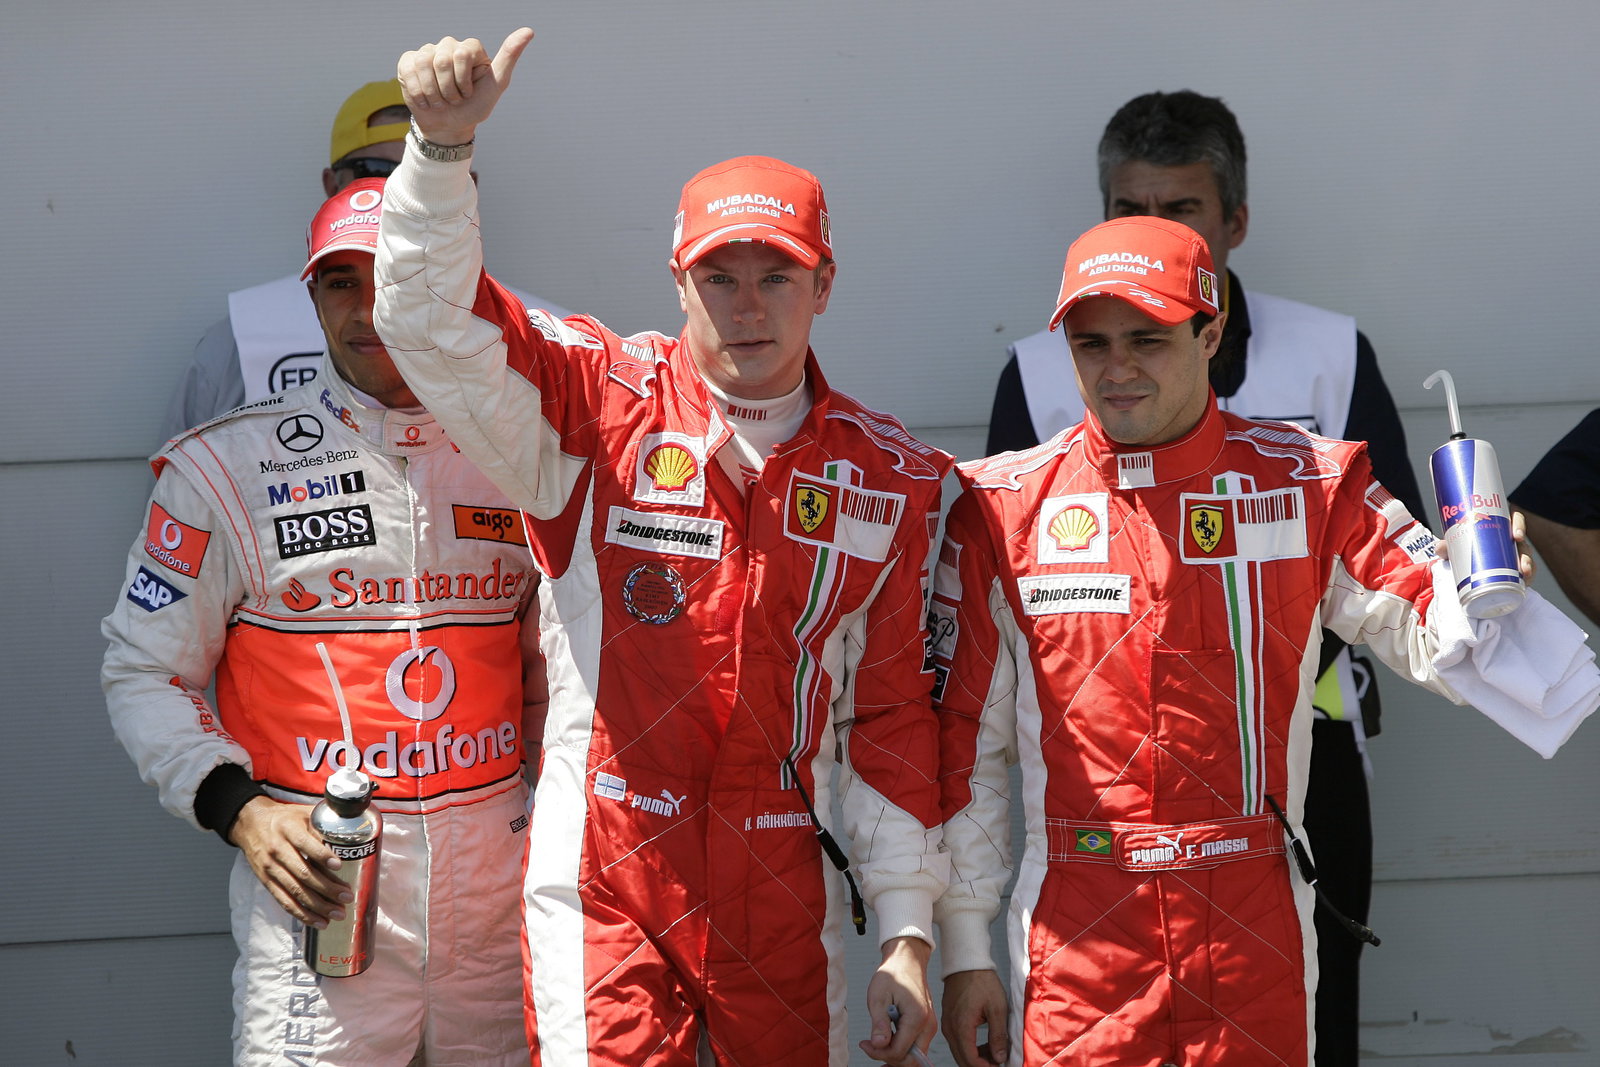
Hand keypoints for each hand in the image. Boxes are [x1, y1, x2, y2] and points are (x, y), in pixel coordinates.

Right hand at [229, 796, 350, 926]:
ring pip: (295, 890)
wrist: (250, 823)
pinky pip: (284, 901)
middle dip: (327, 887)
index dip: (322, 855)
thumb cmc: (284, 818)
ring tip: (338, 913)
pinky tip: (318, 921)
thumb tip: (352, 832)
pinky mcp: (266, 881)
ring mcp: (270, 868)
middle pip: (303, 872)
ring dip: (318, 905)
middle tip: (347, 896)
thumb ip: (324, 822)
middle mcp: (277, 849)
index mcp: (288, 829)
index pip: (305, 843)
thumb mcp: (303, 813)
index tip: (339, 865)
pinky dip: (302, 913)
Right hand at [397, 28, 534, 144]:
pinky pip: (408, 70)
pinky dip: (417, 92)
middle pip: (442, 59)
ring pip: (423, 64)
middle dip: (448, 89)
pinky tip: (425, 100)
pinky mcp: (409, 61)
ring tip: (440, 101)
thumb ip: (509, 58)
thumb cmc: (474, 107)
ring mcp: (427, 52)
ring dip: (433, 93)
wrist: (449, 127)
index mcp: (471, 48)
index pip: (462, 53)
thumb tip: (528, 31)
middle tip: (454, 100)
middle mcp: (449, 46)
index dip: (463, 80)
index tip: (469, 93)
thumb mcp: (496, 85)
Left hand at [860, 936, 936, 1064]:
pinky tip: (887, 1045)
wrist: (907, 961)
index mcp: (917, 1018)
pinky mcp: (926, 1027)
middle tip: (870, 1047)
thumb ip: (879, 1022)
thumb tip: (878, 1045)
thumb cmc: (893, 974)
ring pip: (915, 1057)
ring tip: (876, 1047)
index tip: (864, 1043)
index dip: (878, 1053)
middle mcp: (928, 1026)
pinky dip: (902, 1051)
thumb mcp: (878, 996)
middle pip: (911, 1061)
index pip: (899, 1052)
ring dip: (896, 1056)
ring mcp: (929, 1028)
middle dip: (889, 1058)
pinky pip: (916, 1048)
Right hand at [942, 968, 1009, 1066]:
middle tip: (997, 1061)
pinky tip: (982, 1044)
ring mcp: (947, 1025)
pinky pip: (956, 1042)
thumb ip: (998, 1035)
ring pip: (958, 1052)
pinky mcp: (948, 1021)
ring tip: (993, 1052)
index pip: (970, 1060)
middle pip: (962, 1060)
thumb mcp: (997, 1008)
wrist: (966, 963)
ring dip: (974, 1057)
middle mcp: (950, 1029)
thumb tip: (1000, 1058)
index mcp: (961, 1026)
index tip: (999, 1065)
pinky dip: (968, 1048)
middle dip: (979, 1065)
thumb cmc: (982, 981)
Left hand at [1434, 510, 1536, 583]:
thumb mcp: (1455, 546)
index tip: (1516, 535)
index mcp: (1499, 528)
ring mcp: (1514, 555)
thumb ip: (1446, 546)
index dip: (1519, 525)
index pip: (1515, 520)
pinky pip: (1526, 573)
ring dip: (1529, 565)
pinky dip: (1527, 577)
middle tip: (1521, 562)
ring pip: (1526, 558)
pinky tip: (1525, 582)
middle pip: (1523, 542)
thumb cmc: (1464, 549)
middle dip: (1525, 550)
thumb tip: (1439, 548)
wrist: (1464, 568)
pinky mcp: (1515, 570)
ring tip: (1524, 572)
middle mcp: (1509, 540)